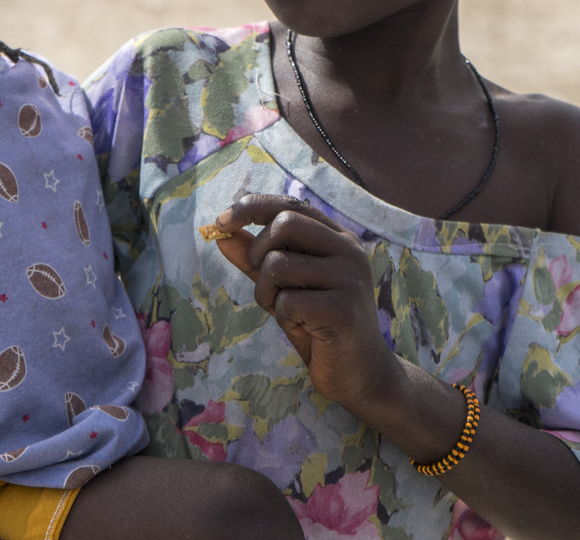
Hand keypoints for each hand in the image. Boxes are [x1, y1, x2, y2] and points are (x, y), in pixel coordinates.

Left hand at [211, 194, 397, 406]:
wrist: (359, 374)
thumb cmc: (318, 325)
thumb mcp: (283, 286)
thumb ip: (256, 259)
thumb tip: (220, 233)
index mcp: (337, 238)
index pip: (290, 205)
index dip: (251, 207)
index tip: (221, 222)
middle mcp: (348, 250)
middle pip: (284, 224)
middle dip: (257, 253)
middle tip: (266, 286)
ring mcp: (350, 278)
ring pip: (278, 264)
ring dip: (266, 293)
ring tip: (287, 313)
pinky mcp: (343, 310)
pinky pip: (287, 302)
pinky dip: (283, 318)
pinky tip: (304, 329)